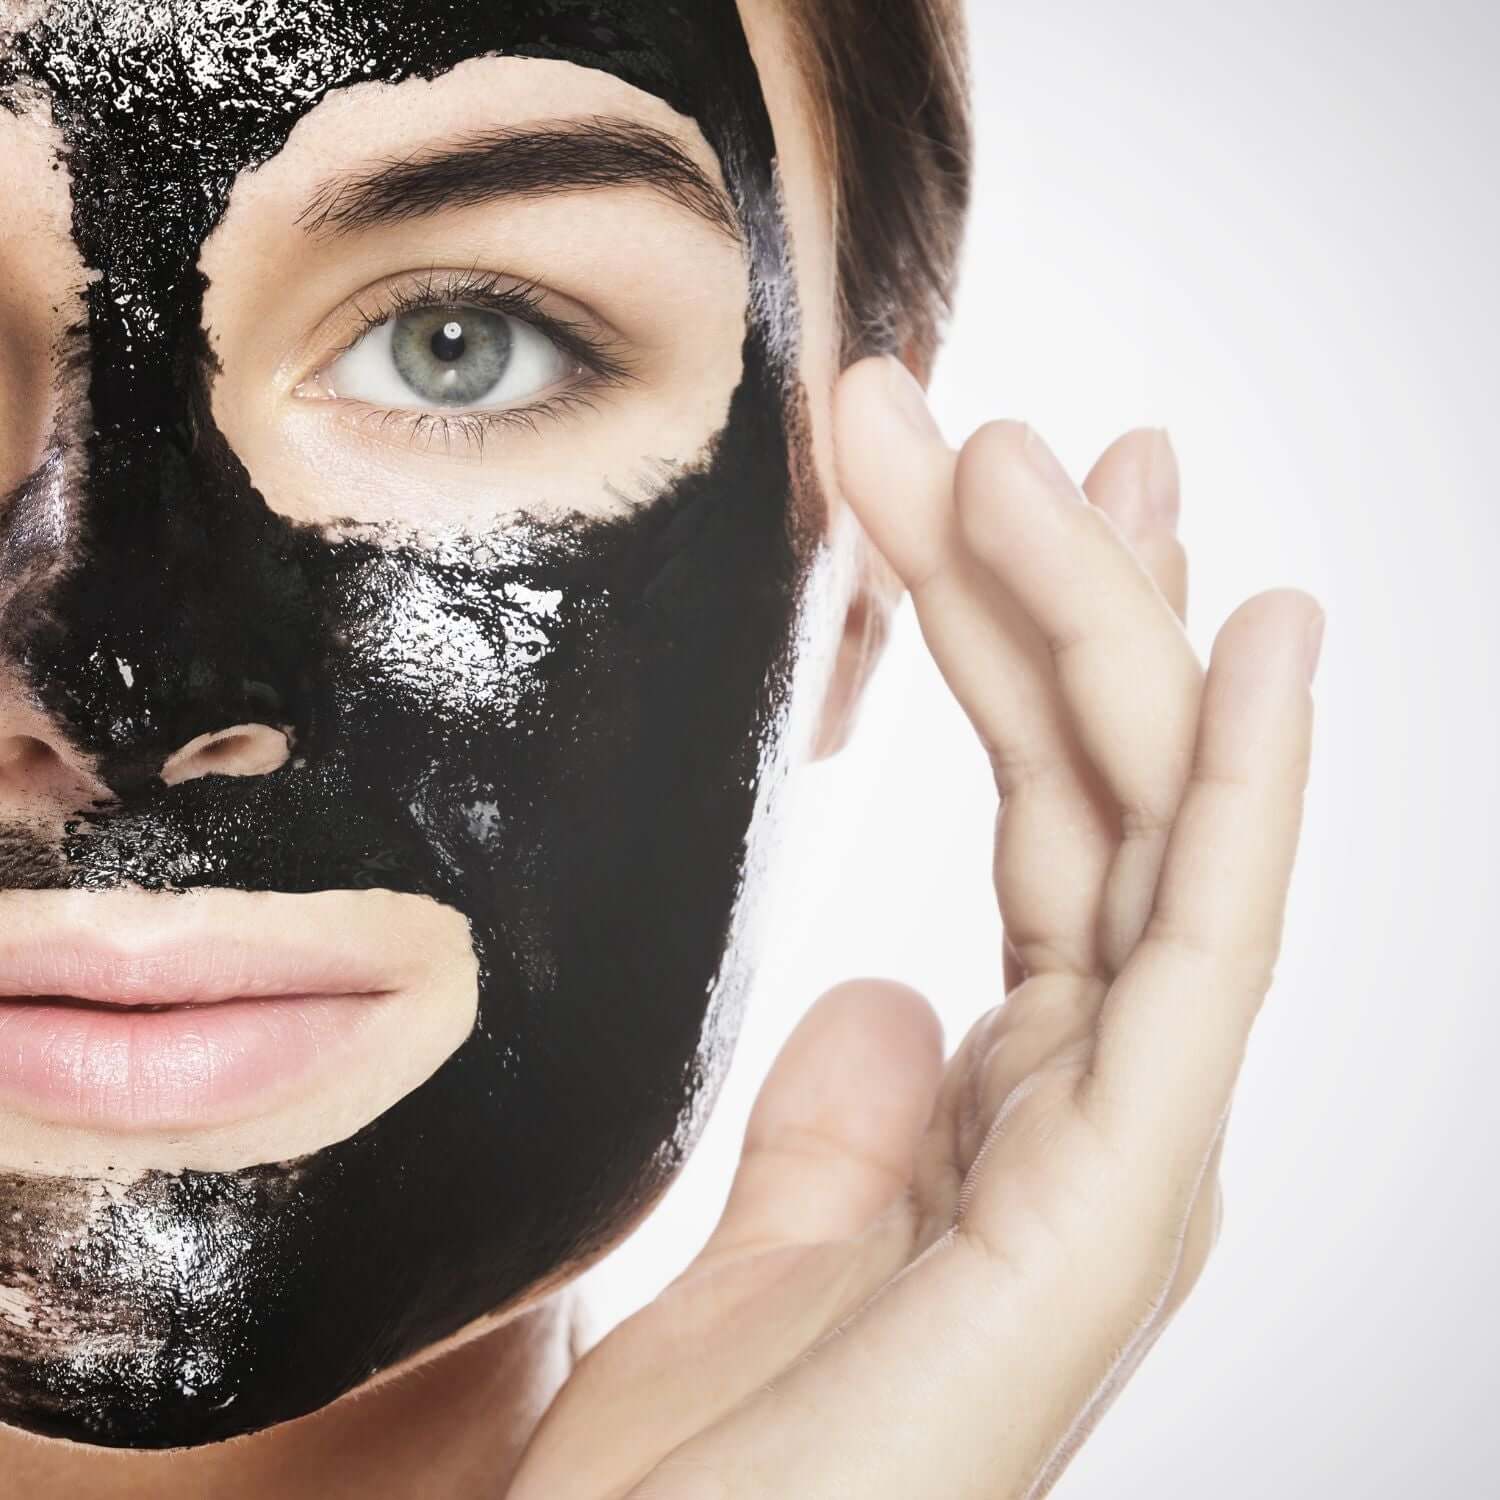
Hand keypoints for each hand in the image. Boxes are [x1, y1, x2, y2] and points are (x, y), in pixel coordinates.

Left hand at [509, 357, 1324, 1499]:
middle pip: (1099, 792)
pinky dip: (1249, 789)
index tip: (976, 493)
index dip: (1015, 648)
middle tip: (1002, 420)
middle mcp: (1100, 1107)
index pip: (1043, 824)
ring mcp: (1129, 1152)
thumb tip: (890, 985)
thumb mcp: (774, 1244)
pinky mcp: (1124, 1202)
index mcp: (1023, 1109)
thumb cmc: (724, 1478)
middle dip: (1058, 590)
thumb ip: (848, 1120)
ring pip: (1154, 826)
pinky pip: (1206, 952)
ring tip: (1074, 452)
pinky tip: (1264, 640)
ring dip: (1119, 626)